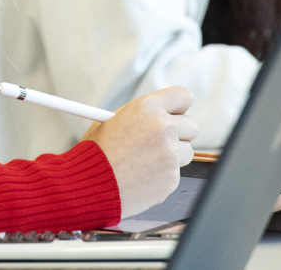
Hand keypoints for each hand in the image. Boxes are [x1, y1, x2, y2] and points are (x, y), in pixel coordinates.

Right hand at [81, 86, 196, 218]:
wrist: (89, 184)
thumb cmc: (96, 152)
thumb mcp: (112, 120)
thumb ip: (141, 116)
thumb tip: (161, 115)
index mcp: (147, 108)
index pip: (183, 96)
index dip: (179, 106)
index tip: (175, 113)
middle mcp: (163, 128)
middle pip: (191, 126)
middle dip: (179, 133)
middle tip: (161, 140)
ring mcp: (170, 154)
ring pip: (186, 151)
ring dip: (172, 155)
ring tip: (145, 161)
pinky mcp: (172, 178)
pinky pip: (174, 173)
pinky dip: (162, 175)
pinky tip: (141, 175)